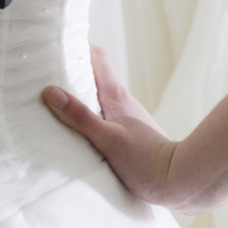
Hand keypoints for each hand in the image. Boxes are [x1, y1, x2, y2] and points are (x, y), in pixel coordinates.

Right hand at [44, 45, 206, 211]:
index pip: (97, 56)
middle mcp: (123, 101)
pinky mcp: (132, 135)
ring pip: (100, 96)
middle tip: (47, 73)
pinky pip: (105, 115)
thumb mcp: (106, 139)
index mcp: (116, 95)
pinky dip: (90, 114)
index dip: (78, 46)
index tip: (56, 46)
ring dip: (80, 94)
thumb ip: (79, 116)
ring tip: (58, 102)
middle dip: (72, 71)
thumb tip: (50, 91)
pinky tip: (81, 130)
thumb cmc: (146, 162)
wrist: (181, 181)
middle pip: (95, 75)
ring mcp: (128, 118)